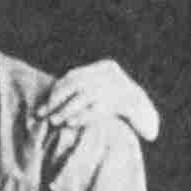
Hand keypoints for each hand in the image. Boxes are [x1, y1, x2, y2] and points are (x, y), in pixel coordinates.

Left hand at [38, 60, 159, 141]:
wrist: (148, 114)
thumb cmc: (116, 106)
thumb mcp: (96, 95)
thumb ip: (76, 95)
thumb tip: (43, 108)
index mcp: (106, 67)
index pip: (73, 77)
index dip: (55, 92)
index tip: (43, 107)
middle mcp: (114, 73)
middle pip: (77, 85)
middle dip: (58, 101)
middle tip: (45, 117)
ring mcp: (122, 85)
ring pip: (86, 95)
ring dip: (67, 109)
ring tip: (55, 122)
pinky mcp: (129, 101)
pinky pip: (99, 107)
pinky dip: (83, 115)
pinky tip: (71, 123)